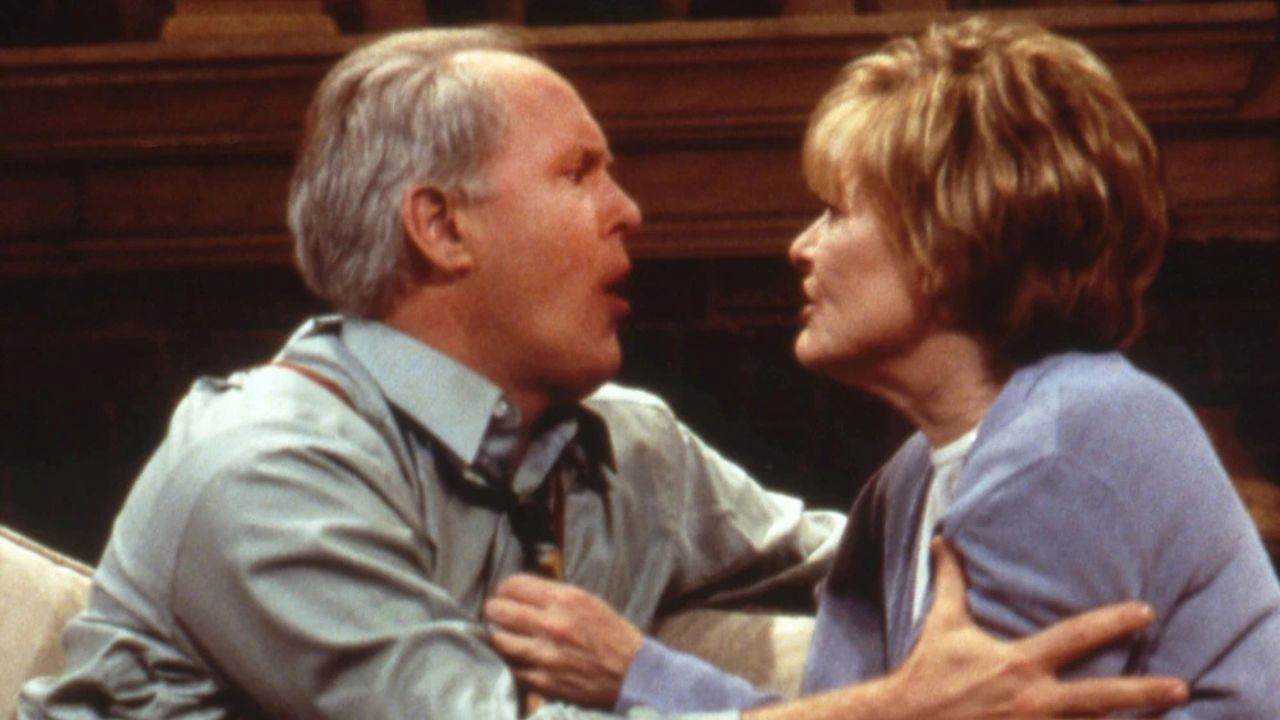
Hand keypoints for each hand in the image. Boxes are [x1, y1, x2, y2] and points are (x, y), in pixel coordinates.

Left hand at [484, 573, 644, 708]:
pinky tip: (520, 657)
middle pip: (498, 610)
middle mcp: (552, 625)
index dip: (505, 589)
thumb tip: (519, 592)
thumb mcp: (587, 601)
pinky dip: (511, 661)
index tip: (507, 595)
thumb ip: (553, 596)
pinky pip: (510, 667)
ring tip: (506, 635)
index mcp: (565, 600)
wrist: (632, 674)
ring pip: (497, 639)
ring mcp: (545, 655)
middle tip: (500, 615)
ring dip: (499, 636)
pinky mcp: (543, 681)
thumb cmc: (611, 635)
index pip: (512, 585)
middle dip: (496, 610)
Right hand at [885, 537, 1187, 718]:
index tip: (1146, 612)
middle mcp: (1033, 699)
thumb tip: (943, 540)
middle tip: (1181, 685)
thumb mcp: (942, 624)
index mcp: (1018, 663)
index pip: (1075, 637)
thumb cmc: (929, 672)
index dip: (1113, 622)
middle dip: (1143, 691)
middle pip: (1100, 696)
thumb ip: (951, 583)